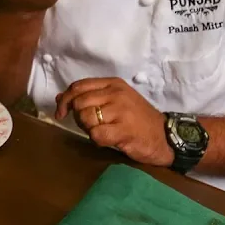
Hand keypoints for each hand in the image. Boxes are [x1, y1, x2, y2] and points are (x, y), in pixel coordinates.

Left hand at [54, 78, 173, 166]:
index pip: (78, 86)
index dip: (65, 100)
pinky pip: (96, 135)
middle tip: (90, 125)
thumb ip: (89, 97)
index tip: (61, 113)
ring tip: (103, 131)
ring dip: (89, 129)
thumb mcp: (115, 101)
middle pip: (79, 103)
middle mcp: (116, 94)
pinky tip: (109, 139)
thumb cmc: (137, 118)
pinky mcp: (124, 130)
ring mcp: (121, 111)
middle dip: (78, 117)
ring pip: (85, 118)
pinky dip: (98, 140)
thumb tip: (59, 98)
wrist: (165, 136)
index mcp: (113, 84)